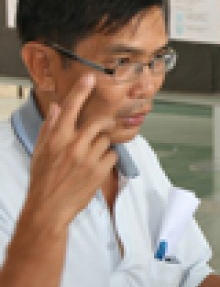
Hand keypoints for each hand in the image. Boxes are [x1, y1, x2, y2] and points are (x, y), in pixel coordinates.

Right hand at [23, 74, 116, 227]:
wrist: (49, 207)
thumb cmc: (43, 179)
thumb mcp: (41, 151)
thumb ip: (51, 127)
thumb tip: (59, 107)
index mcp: (56, 138)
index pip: (70, 108)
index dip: (81, 91)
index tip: (90, 78)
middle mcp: (73, 145)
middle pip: (99, 122)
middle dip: (105, 122)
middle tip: (105, 126)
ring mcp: (87, 158)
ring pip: (106, 140)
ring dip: (102, 145)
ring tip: (91, 157)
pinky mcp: (99, 171)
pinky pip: (112, 156)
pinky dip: (108, 159)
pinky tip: (96, 167)